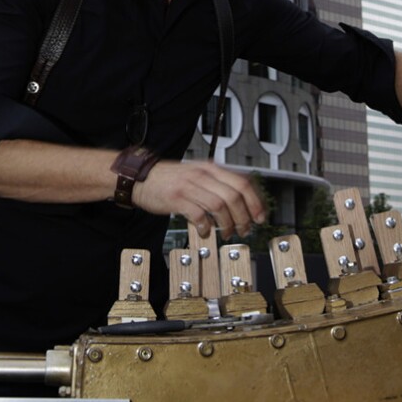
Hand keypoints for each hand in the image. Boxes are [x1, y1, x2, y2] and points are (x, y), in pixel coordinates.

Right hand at [131, 160, 265, 238]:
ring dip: (227, 224)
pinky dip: (206, 227)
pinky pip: (198, 215)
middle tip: (245, 229)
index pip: (242, 183)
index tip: (260, 216)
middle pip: (234, 196)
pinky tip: (205, 232)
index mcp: (211, 169)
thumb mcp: (197, 174)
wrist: (140, 177)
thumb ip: (217, 184)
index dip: (255, 202)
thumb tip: (240, 201)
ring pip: (219, 206)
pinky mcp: (177, 199)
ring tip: (227, 233)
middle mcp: (202, 175)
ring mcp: (189, 186)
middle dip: (244, 217)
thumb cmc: (170, 179)